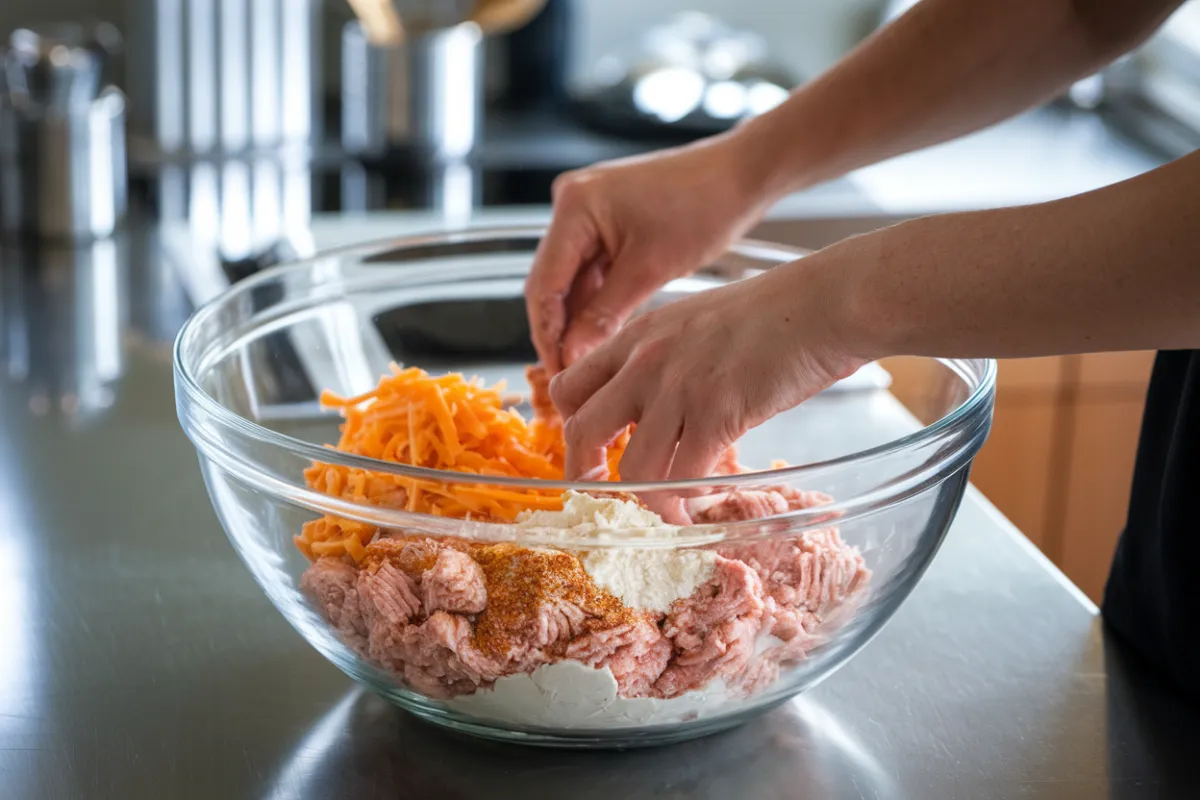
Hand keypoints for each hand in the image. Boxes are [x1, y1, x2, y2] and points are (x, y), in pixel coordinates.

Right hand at [526, 132, 769, 372]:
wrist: (740, 174)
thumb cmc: (703, 207)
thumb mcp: (649, 269)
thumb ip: (604, 314)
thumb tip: (573, 356)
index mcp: (575, 207)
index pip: (544, 283)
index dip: (548, 334)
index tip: (558, 372)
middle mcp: (572, 204)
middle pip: (551, 282)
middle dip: (559, 331)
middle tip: (569, 376)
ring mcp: (588, 212)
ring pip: (571, 280)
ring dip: (577, 320)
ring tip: (586, 363)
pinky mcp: (607, 222)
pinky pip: (591, 270)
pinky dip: (596, 302)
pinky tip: (601, 334)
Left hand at [548, 259, 865, 519]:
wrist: (823, 303)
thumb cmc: (774, 314)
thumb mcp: (695, 322)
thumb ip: (664, 359)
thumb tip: (656, 407)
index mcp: (637, 337)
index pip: (569, 385)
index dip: (574, 423)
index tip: (593, 450)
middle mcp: (645, 361)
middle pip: (581, 429)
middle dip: (586, 474)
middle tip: (604, 495)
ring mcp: (677, 387)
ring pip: (632, 468)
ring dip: (647, 501)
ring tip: (668, 511)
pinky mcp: (716, 412)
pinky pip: (682, 477)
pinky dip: (688, 500)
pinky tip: (701, 502)